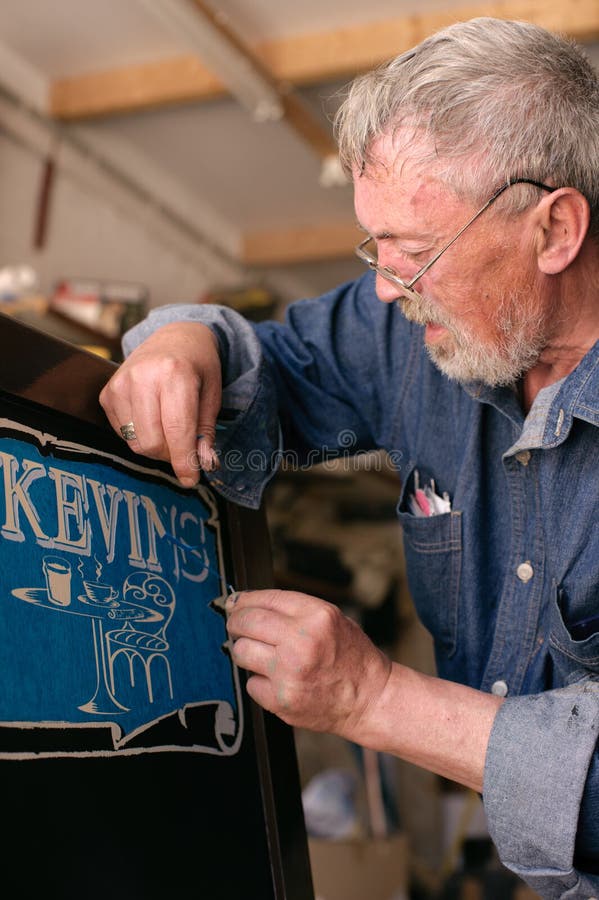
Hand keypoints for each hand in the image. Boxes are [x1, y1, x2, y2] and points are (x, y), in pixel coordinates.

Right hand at [99, 322, 221, 485]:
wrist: (174, 337)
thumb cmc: (198, 367)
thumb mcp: (212, 395)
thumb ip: (206, 432)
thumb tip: (203, 465)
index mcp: (175, 374)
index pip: (177, 431)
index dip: (184, 461)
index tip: (191, 479)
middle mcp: (143, 378)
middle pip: (152, 443)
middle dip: (171, 454)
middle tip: (184, 445)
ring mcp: (120, 384)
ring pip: (135, 443)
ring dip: (155, 446)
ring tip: (169, 428)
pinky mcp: (107, 393)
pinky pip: (122, 434)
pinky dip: (140, 435)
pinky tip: (152, 417)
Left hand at [226, 589, 391, 738]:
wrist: (370, 698)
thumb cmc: (351, 656)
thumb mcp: (332, 618)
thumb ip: (294, 610)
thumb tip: (248, 603)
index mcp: (316, 616)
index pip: (264, 599)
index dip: (242, 600)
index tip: (234, 603)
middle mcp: (301, 641)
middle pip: (245, 622)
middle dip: (236, 623)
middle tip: (236, 626)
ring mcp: (289, 672)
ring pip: (241, 652)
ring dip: (245, 652)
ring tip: (263, 655)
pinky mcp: (281, 699)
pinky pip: (251, 683)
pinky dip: (259, 682)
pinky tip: (278, 681)